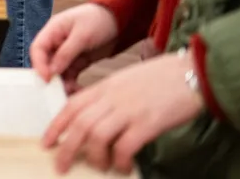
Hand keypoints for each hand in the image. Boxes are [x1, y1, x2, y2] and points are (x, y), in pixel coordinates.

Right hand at [30, 3, 119, 93]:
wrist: (120, 20)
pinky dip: (73, 84)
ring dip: (62, 83)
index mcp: (52, 30)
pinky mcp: (77, 62)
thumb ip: (66, 53)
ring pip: (57, 72)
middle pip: (45, 63)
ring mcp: (66, 53)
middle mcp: (56, 43)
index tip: (47, 79)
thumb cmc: (98, 20)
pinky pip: (70, 76)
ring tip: (72, 92)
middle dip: (50, 78)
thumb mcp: (82, 35)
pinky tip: (79, 91)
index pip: (37, 48)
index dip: (39, 64)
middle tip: (57, 92)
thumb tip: (51, 71)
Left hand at [43, 51, 204, 174]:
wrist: (193, 72)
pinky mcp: (148, 123)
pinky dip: (120, 160)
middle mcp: (112, 97)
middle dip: (67, 148)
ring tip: (100, 167)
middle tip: (61, 165)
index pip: (72, 106)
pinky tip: (124, 167)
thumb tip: (99, 119)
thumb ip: (111, 97)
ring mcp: (129, 109)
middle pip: (80, 124)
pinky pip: (125, 146)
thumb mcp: (127, 81)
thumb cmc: (163, 78)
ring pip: (97, 136)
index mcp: (105, 86)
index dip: (56, 125)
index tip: (47, 141)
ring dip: (95, 157)